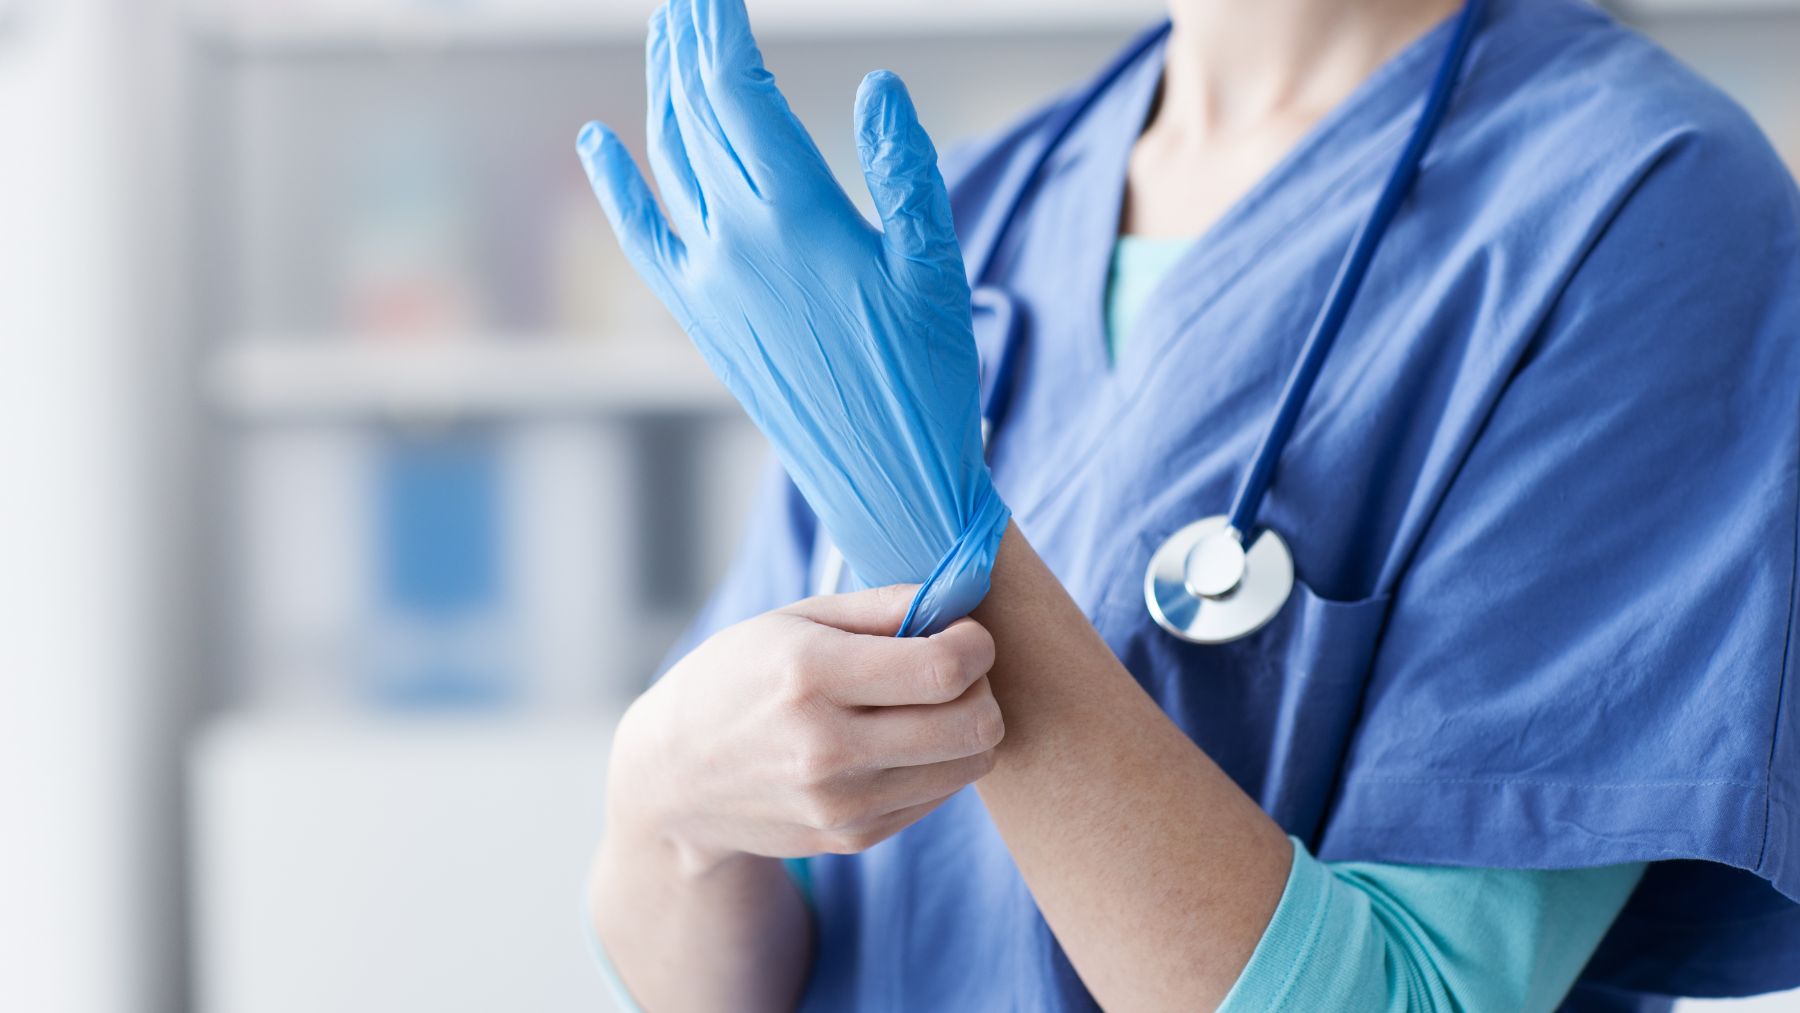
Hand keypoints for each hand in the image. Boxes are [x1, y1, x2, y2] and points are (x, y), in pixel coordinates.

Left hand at [577, 0, 1007, 635]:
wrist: (884, 482)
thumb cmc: (926, 380)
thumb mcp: (938, 272)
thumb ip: (906, 174)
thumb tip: (877, 86)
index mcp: (798, 220)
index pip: (737, 90)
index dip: (719, 26)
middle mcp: (736, 242)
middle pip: (694, 111)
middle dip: (688, 38)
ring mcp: (707, 280)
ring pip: (666, 158)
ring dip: (660, 87)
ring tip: (664, 32)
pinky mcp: (698, 316)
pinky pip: (641, 235)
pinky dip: (616, 183)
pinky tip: (596, 139)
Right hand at [610, 585, 1002, 870]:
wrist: (673, 777)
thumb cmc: (738, 678)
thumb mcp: (794, 619)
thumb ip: (882, 605)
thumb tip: (963, 595)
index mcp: (811, 676)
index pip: (944, 668)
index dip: (976, 645)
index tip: (964, 634)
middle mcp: (827, 748)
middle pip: (974, 724)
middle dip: (982, 688)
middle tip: (953, 671)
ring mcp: (841, 803)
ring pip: (970, 764)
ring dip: (967, 727)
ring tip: (925, 705)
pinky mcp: (852, 838)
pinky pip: (940, 795)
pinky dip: (936, 763)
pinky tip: (896, 742)